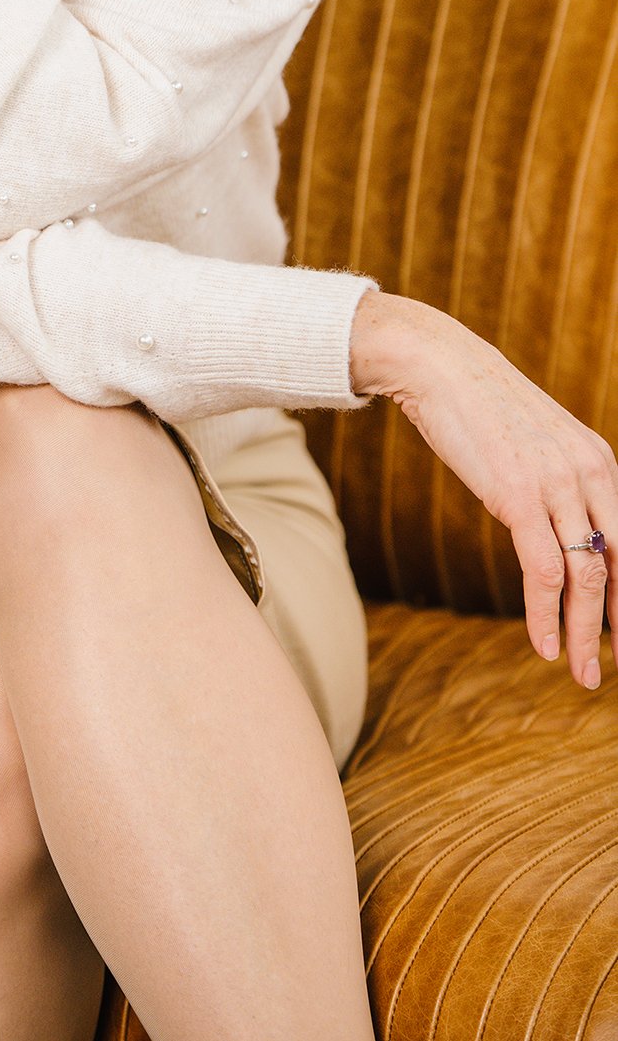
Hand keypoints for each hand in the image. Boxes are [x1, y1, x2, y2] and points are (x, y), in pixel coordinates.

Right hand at [354, 291, 617, 687]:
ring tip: (582, 674)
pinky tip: (544, 645)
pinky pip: (544, 571)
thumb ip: (559, 485)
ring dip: (585, 635)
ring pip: (588, 578)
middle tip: (614, 668)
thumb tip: (561, 530)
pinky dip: (547, 616)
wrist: (439, 365)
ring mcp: (557, 485)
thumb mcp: (537, 446)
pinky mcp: (519, 496)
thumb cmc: (480, 406)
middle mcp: (591, 474)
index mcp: (601, 462)